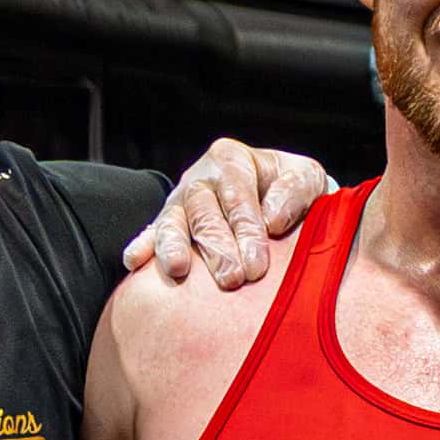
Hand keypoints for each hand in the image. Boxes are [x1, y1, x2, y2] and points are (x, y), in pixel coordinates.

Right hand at [124, 140, 334, 286]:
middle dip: (216, 246)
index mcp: (232, 160)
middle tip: (232, 280)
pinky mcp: (168, 225)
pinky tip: (134, 262)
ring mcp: (180, 202)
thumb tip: (272, 219)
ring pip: (172, 221)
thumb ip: (295, 190)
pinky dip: (143, 246)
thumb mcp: (306, 177)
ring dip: (173, 246)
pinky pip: (151, 233)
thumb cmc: (292, 191)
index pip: (236, 192)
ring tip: (178, 270)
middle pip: (203, 211)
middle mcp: (201, 178)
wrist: (277, 203)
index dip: (246, 228)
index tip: (258, 265)